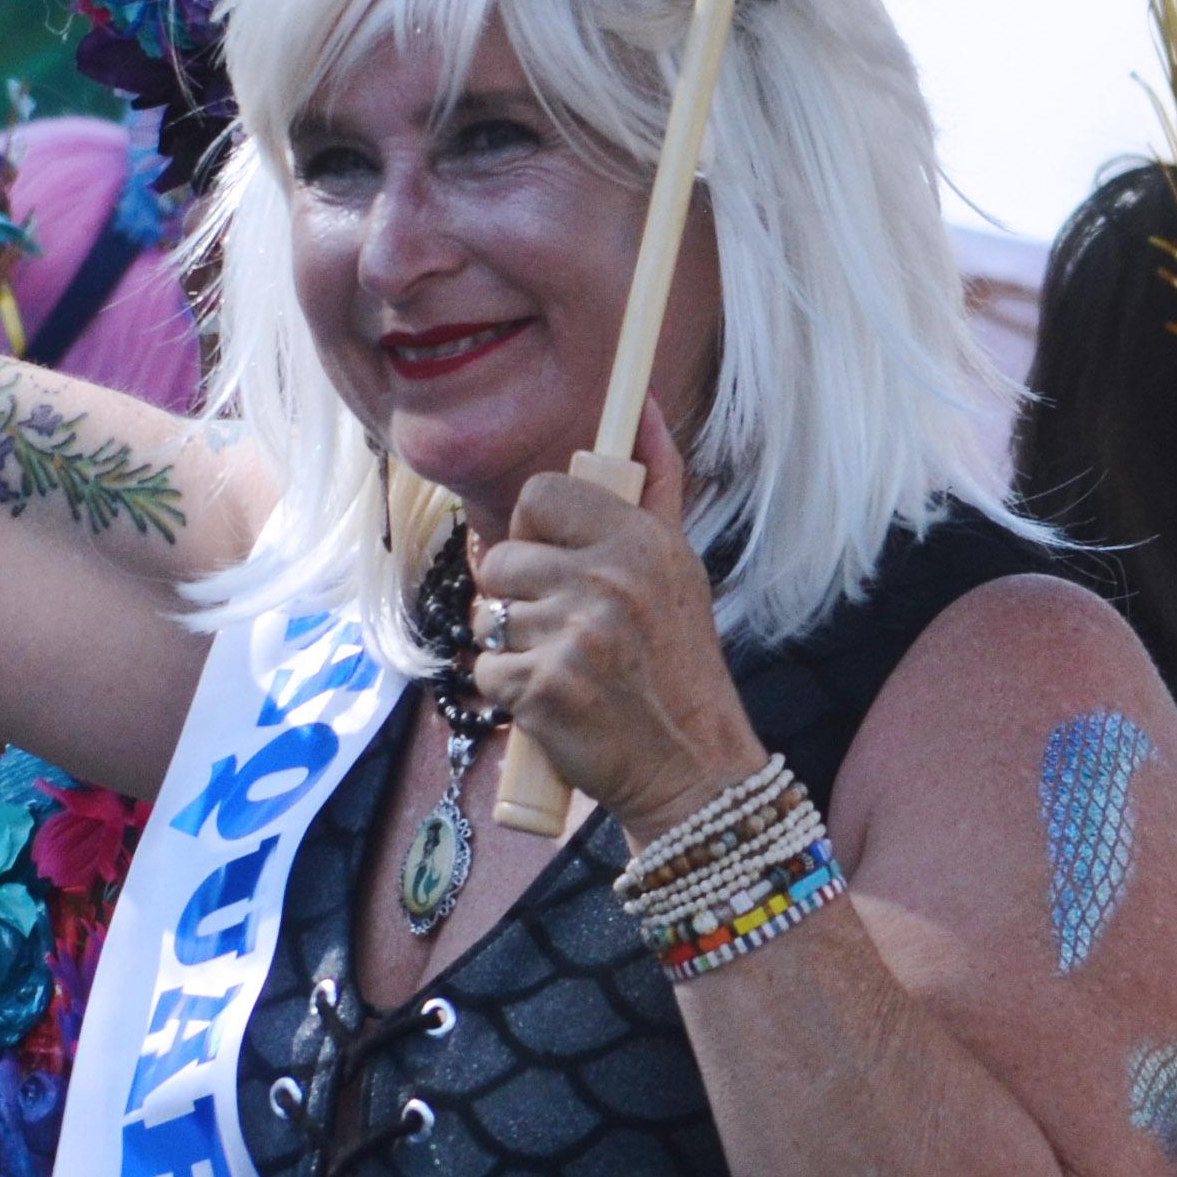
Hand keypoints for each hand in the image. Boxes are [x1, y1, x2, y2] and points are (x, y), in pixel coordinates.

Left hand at [470, 405, 763, 834]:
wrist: (692, 767)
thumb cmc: (679, 663)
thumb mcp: (679, 566)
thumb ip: (656, 485)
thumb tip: (641, 410)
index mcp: (638, 541)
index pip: (540, 494)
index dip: (534, 528)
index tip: (553, 559)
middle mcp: (606, 581)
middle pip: (500, 557)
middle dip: (518, 595)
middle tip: (564, 629)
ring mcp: (573, 636)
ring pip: (488, 616)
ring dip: (511, 646)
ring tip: (564, 667)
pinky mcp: (543, 690)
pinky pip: (485, 671)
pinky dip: (509, 693)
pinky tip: (552, 702)